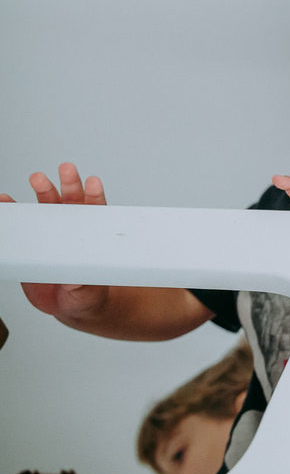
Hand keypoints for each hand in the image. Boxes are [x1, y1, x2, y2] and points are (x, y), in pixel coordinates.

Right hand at [4, 164, 111, 316]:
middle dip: (70, 183)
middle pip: (73, 200)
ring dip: (44, 189)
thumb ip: (83, 284)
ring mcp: (53, 232)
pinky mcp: (33, 241)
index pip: (97, 212)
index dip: (95, 196)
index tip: (94, 183)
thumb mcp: (88, 291)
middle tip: (67, 169)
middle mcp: (74, 228)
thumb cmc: (86, 293)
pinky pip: (23, 222)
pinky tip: (6, 201)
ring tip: (38, 178)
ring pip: (49, 205)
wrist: (67, 304)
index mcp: (93, 235)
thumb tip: (77, 279)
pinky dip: (13, 209)